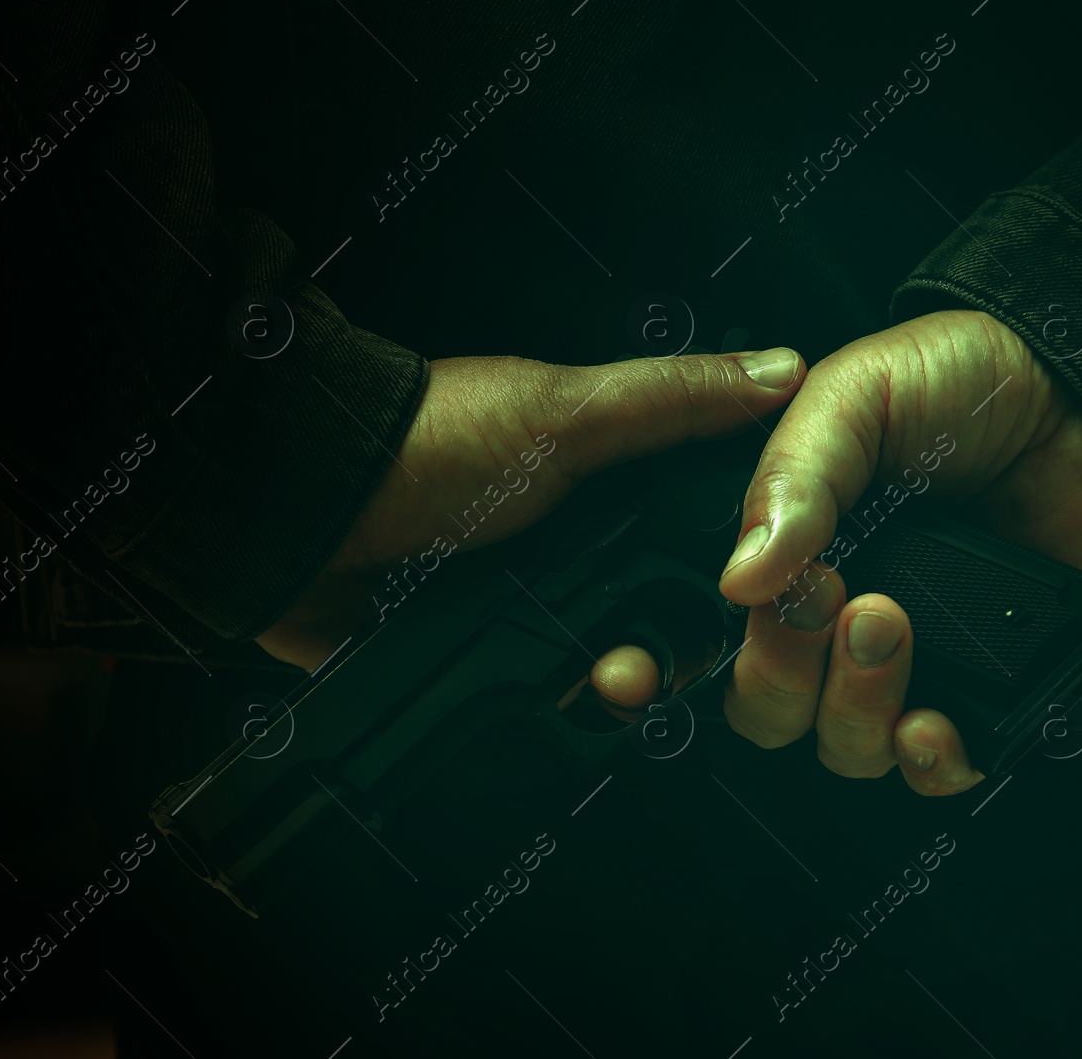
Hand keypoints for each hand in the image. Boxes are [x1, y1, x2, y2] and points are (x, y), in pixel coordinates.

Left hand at [254, 348, 809, 669]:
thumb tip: (781, 369)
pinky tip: (557, 713)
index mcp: (591, 476)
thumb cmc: (424, 440)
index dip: (726, 564)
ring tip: (607, 688)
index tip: (753, 593)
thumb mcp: (561, 410)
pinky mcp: (465, 653)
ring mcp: (511, 601)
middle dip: (666, 645)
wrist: (300, 505)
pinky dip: (545, 713)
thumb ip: (668, 400)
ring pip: (590, 666)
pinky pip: (524, 702)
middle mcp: (558, 540)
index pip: (687, 529)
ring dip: (610, 688)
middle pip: (647, 610)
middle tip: (658, 659)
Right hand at [582, 310, 1081, 794]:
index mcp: (785, 557)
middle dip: (788, 676)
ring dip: (857, 709)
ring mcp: (909, 660)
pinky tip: (931, 723)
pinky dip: (931, 764)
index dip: (718, 657)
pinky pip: (941, 767)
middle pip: (771, 714)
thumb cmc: (954, 380)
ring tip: (894, 626)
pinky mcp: (988, 685)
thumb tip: (739, 574)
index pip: (721, 646)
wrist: (1075, 389)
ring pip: (847, 748)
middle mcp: (834, 621)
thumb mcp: (850, 398)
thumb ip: (790, 478)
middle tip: (840, 604)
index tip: (758, 610)